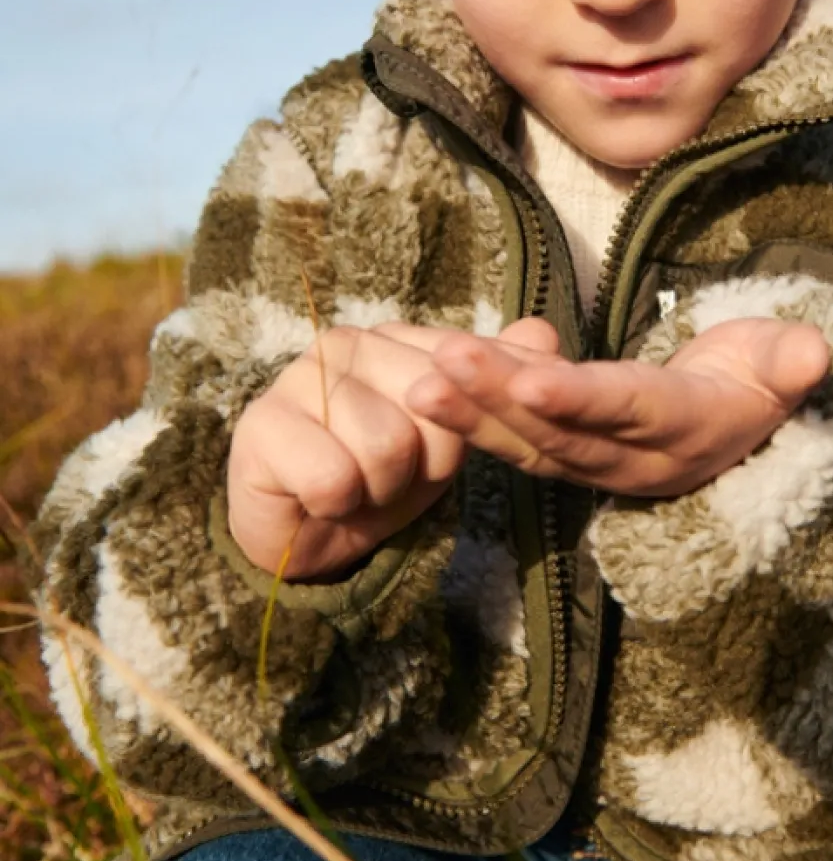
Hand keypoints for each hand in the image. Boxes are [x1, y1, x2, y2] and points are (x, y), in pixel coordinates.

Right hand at [226, 319, 555, 578]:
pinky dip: (335, 503)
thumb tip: (542, 331)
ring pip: (386, 448)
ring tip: (354, 483)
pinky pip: (335, 478)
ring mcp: (299, 377)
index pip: (467, 380)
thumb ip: (495, 383)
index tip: (430, 457)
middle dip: (419, 467)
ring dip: (377, 488)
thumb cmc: (382, 476)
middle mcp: (348, 342)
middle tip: (384, 473)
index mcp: (398, 338)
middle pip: (433, 417)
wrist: (307, 530)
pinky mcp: (262, 425)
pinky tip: (318, 495)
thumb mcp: (450, 436)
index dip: (457, 439)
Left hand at [407, 318, 829, 496]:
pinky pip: (515, 442)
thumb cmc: (755, 379)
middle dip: (498, 401)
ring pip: (526, 443)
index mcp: (684, 427)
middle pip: (559, 432)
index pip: (626, 410)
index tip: (528, 380)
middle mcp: (632, 456)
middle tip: (441, 366)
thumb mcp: (782, 366)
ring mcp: (595, 463)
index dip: (580, 399)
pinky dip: (472, 419)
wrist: (734, 428)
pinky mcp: (567, 457)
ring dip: (471, 415)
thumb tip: (815, 350)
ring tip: (418, 382)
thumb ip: (789, 360)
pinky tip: (426, 385)